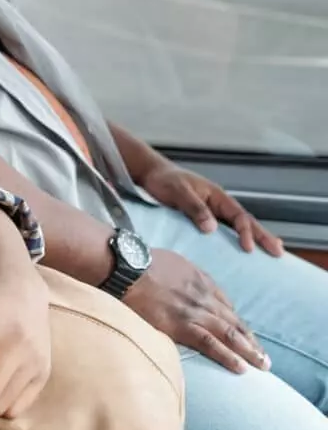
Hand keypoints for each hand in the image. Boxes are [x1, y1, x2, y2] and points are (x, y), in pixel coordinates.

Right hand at [124, 248, 269, 373]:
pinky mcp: (182, 326)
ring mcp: (195, 313)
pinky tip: (241, 367)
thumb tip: (185, 283)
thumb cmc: (143, 262)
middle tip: (264, 358)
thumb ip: (186, 275)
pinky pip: (210, 344)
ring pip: (229, 334)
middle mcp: (204, 298)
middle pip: (234, 322)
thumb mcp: (174, 261)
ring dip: (249, 351)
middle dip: (251, 341)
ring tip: (262, 365)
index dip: (236, 322)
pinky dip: (228, 356)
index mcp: (202, 281)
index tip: (244, 335)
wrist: (129, 267)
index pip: (225, 305)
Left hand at [141, 164, 283, 255]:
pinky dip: (233, 241)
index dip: (245, 232)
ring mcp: (212, 213)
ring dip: (252, 239)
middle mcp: (218, 205)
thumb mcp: (178, 192)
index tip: (248, 248)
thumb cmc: (164, 181)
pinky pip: (221, 232)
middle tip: (279, 252)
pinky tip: (237, 253)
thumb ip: (194, 208)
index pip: (238, 216)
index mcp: (217, 196)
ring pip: (235, 228)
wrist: (151, 175)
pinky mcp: (201, 220)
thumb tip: (211, 229)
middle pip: (245, 222)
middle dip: (262, 236)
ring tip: (268, 254)